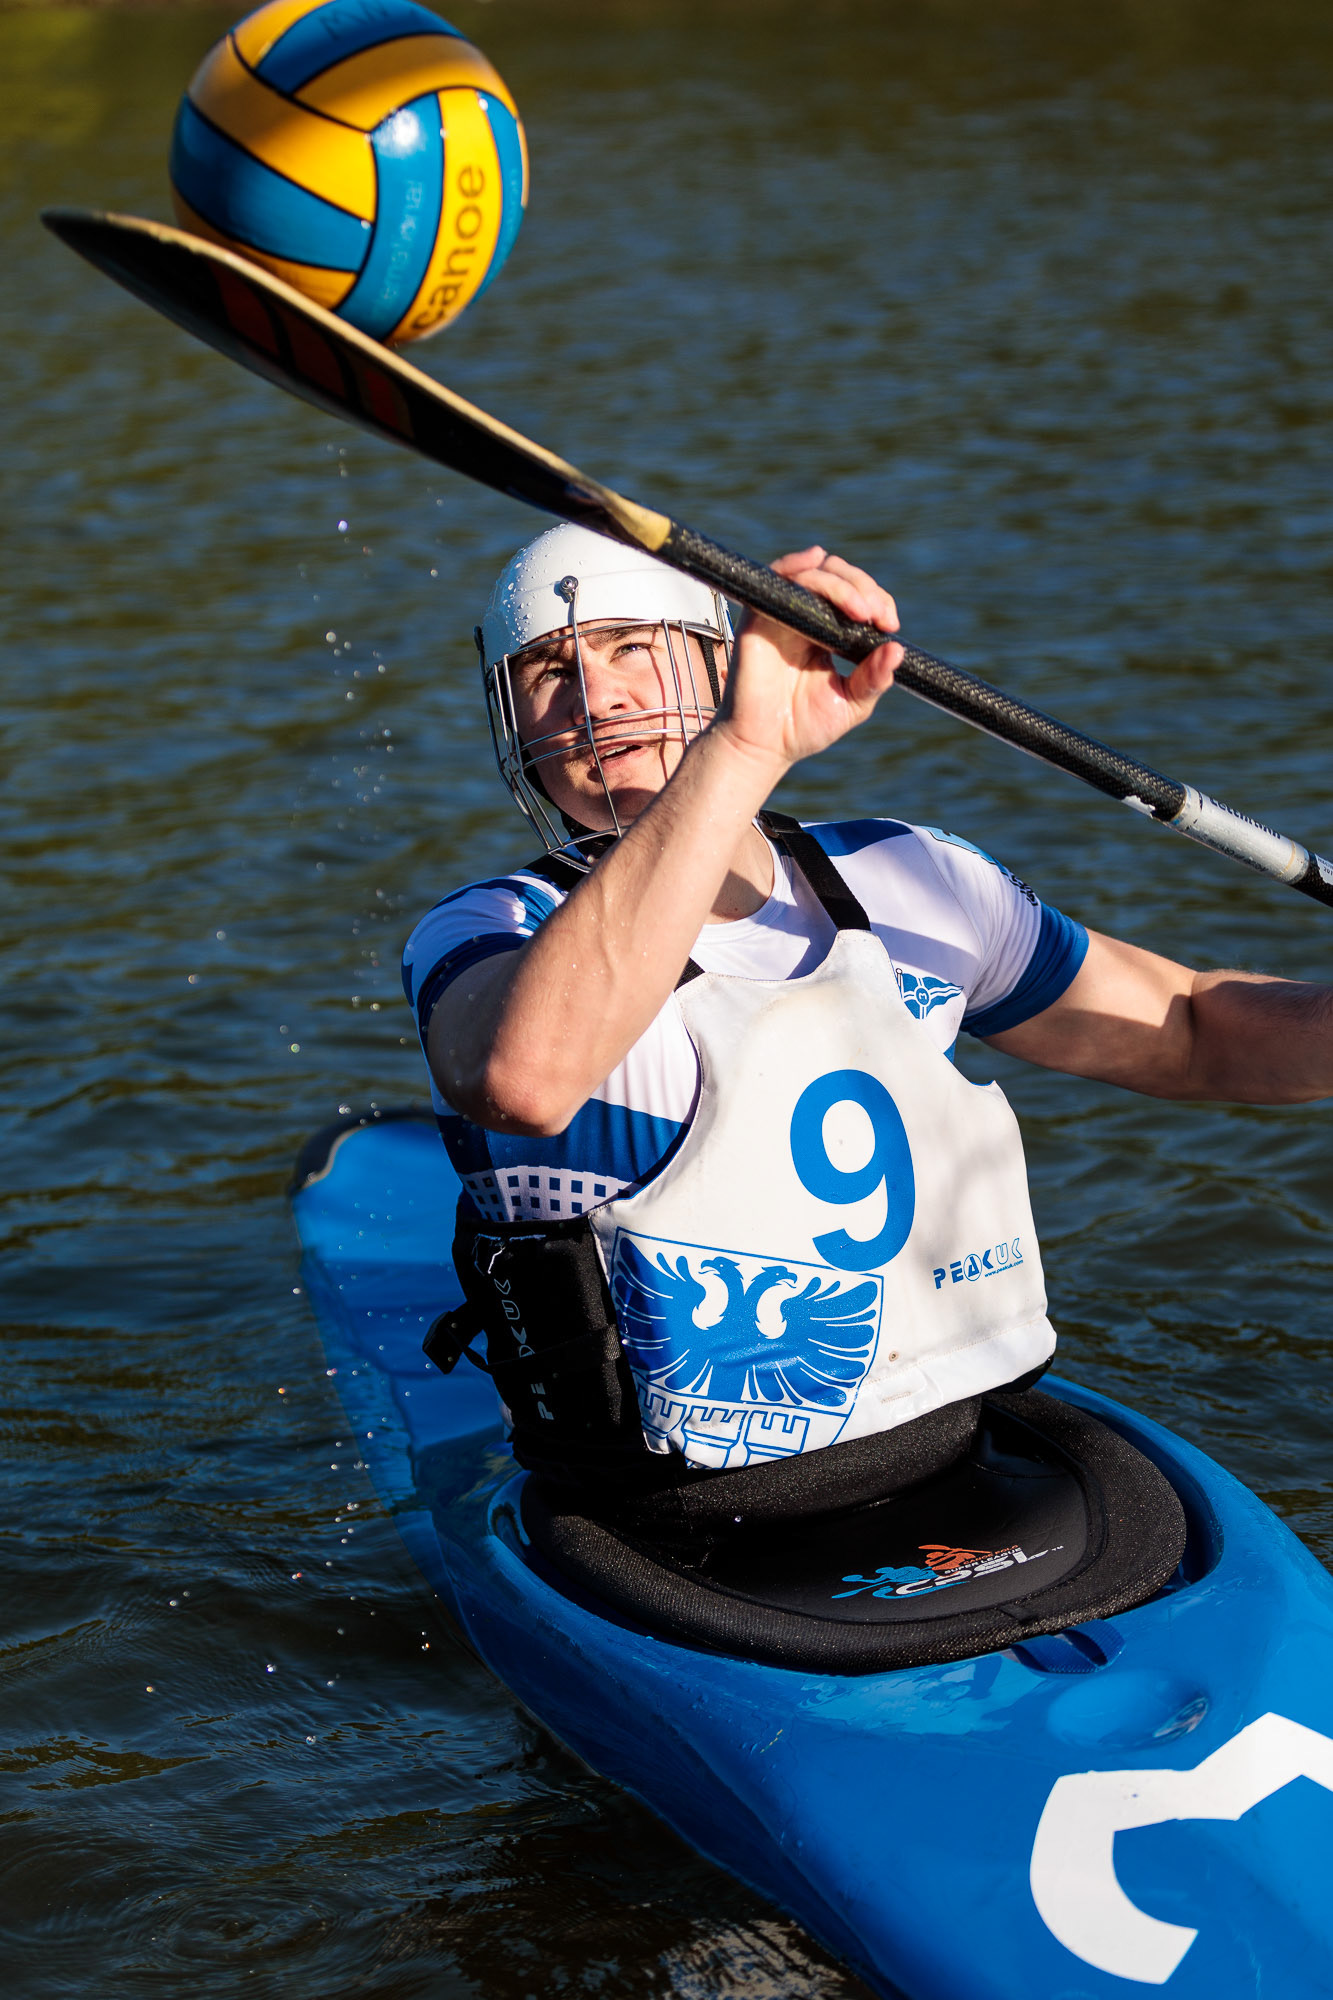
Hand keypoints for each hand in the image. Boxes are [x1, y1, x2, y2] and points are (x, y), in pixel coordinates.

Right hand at [715, 547, 902, 773]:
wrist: (763, 746)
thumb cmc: (803, 727)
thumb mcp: (852, 703)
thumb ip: (874, 678)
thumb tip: (898, 651)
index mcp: (828, 633)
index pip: (857, 597)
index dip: (878, 600)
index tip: (890, 625)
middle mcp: (805, 617)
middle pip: (838, 575)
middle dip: (865, 589)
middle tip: (879, 618)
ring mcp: (782, 614)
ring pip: (814, 573)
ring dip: (842, 584)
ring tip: (862, 611)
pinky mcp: (758, 616)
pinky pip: (778, 576)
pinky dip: (797, 563)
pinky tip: (817, 560)